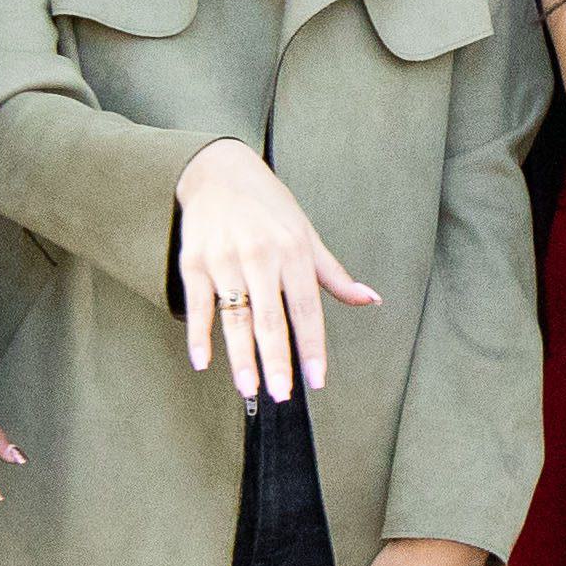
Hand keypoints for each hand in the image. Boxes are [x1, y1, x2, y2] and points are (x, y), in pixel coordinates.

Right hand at [167, 141, 379, 403]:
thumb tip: (370, 299)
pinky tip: (202, 361)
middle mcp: (260, 256)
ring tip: (248, 388)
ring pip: (235, 316)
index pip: (307, 308)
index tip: (317, 380)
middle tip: (281, 394)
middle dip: (276, 360)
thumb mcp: (306, 234)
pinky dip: (198, 333)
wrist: (219, 171)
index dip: (313, 346)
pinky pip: (198, 303)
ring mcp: (225, 259)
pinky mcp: (194, 261)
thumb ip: (333, 274)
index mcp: (293, 251)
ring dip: (241, 355)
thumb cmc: (269, 207)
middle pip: (270, 318)